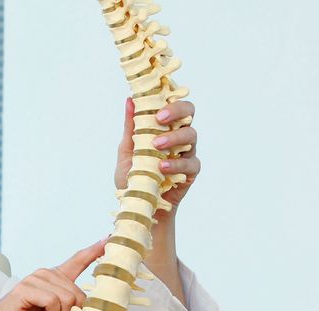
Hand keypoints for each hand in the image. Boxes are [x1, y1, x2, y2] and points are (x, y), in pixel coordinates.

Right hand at [0, 239, 106, 310]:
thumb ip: (72, 308)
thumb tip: (88, 307)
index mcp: (54, 278)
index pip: (78, 260)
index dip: (95, 251)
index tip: (109, 239)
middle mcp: (46, 274)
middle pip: (78, 294)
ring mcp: (35, 279)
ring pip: (68, 300)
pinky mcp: (26, 288)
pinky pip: (53, 302)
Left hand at [114, 97, 200, 212]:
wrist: (138, 204)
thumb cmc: (134, 176)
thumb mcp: (126, 150)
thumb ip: (131, 127)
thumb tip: (130, 100)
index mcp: (165, 127)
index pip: (174, 105)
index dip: (171, 97)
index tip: (157, 97)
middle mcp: (178, 136)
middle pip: (189, 113)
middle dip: (177, 111)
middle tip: (160, 119)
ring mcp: (187, 153)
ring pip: (191, 135)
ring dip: (174, 138)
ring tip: (157, 146)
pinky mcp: (190, 172)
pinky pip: (190, 163)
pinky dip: (176, 163)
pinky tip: (163, 167)